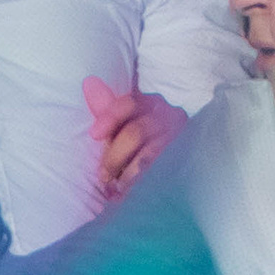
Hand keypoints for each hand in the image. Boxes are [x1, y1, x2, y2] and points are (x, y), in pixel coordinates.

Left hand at [84, 78, 187, 200]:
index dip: (109, 118)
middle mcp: (169, 116)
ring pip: (148, 154)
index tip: (94, 134)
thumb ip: (106, 109)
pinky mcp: (185, 157)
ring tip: (116, 189)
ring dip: (127, 174)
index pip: (129, 104)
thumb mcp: (120, 128)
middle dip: (115, 156)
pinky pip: (160, 170)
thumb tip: (89, 82)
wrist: (170, 170)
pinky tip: (129, 192)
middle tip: (103, 176)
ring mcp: (179, 137)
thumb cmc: (136, 147)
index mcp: (150, 103)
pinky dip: (141, 182)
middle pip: (136, 132)